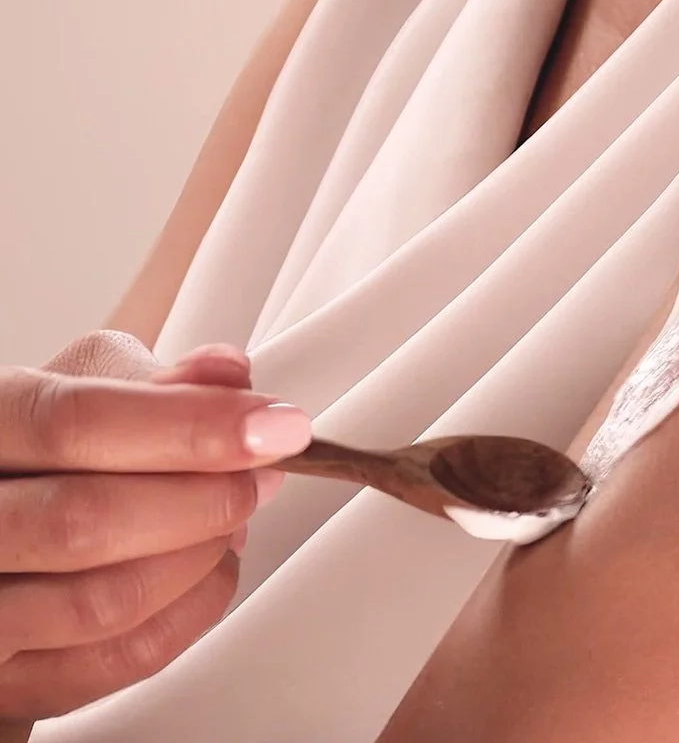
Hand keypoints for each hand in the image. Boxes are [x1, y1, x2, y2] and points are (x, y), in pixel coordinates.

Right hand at [0, 331, 310, 723]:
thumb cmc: (31, 456)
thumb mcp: (71, 390)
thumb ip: (147, 381)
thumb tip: (228, 374)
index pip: (74, 422)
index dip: (191, 425)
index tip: (276, 428)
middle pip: (86, 520)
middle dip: (205, 499)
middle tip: (263, 477)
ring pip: (103, 601)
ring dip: (200, 557)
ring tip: (236, 519)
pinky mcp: (6, 681)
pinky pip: (115, 662)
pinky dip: (189, 614)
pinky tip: (211, 569)